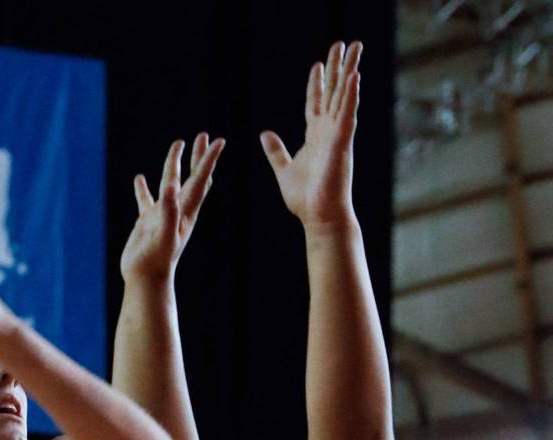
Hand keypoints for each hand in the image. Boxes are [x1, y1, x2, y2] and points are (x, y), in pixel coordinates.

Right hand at [120, 134, 224, 282]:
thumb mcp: (164, 234)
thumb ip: (168, 210)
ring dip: (173, 165)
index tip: (218, 140)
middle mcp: (177, 210)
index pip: (200, 179)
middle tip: (203, 135)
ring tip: (176, 145)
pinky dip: (144, 189)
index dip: (208, 160)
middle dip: (197, 157)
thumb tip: (170, 186)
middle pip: (191, 177)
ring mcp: (162, 215)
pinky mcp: (147, 222)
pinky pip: (146, 200)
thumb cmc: (156, 260)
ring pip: (169, 183)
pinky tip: (139, 178)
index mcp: (185, 210)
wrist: (146, 279)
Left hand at [260, 41, 361, 228]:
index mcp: (315, 137)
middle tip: (341, 44)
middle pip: (334, 93)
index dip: (316, 84)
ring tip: (354, 48)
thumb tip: (265, 134)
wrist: (318, 217)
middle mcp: (328, 133)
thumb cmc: (305, 199)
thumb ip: (276, 151)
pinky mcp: (342, 144)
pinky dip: (351, 96)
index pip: (315, 104)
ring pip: (344, 97)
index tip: (317, 65)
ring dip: (349, 71)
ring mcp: (337, 137)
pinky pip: (347, 115)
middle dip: (337, 68)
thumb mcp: (283, 170)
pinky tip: (354, 77)